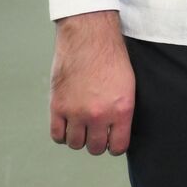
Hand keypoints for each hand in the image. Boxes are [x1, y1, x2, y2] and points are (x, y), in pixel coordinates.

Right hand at [49, 11, 134, 155]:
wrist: (90, 38)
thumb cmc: (113, 58)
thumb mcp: (129, 85)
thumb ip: (122, 110)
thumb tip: (116, 131)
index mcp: (121, 109)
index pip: (118, 146)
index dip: (115, 146)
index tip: (112, 141)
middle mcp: (98, 115)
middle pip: (95, 148)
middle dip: (97, 142)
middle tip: (97, 132)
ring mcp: (76, 112)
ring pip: (75, 143)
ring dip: (79, 138)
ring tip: (82, 126)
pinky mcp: (57, 106)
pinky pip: (57, 135)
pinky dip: (62, 133)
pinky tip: (67, 124)